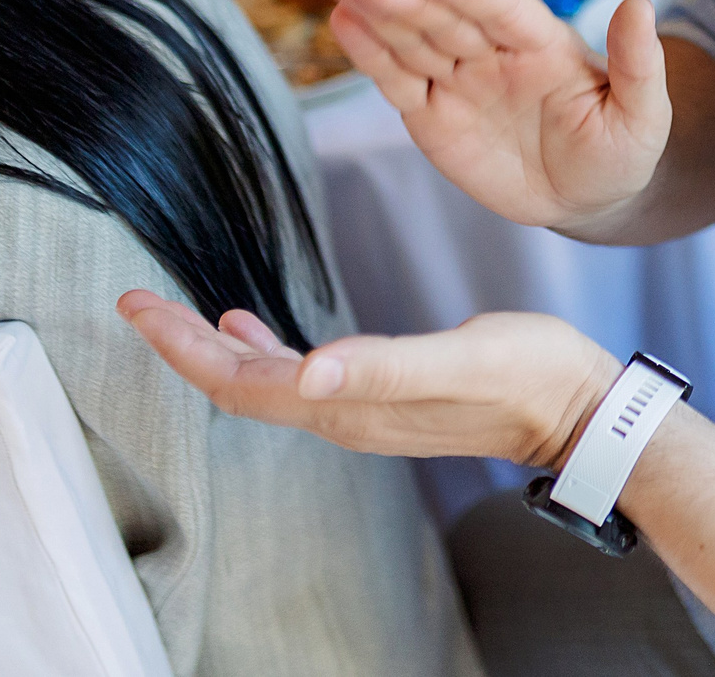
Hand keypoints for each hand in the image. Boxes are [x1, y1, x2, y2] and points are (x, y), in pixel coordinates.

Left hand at [117, 294, 617, 469]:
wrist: (577, 408)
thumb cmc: (528, 376)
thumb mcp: (460, 359)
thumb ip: (386, 365)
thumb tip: (306, 370)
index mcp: (348, 405)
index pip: (241, 384)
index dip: (186, 348)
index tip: (140, 308)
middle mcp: (342, 413)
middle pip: (240, 386)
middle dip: (184, 345)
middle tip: (137, 301)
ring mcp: (360, 408)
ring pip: (264, 384)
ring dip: (216, 350)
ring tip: (178, 313)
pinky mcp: (382, 394)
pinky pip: (299, 378)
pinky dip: (263, 352)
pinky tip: (255, 328)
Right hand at [330, 0, 671, 233]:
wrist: (587, 195)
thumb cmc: (619, 148)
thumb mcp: (643, 114)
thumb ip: (638, 64)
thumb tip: (642, 6)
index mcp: (545, 44)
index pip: (505, 10)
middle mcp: (496, 53)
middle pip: (448, 20)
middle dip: (408, 0)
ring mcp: (461, 80)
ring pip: (415, 43)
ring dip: (379, 16)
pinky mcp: (432, 114)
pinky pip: (399, 81)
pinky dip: (370, 55)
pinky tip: (343, 22)